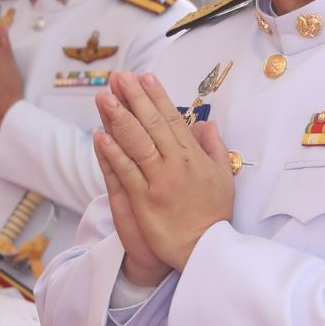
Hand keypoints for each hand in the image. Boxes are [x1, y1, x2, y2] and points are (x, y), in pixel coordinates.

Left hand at [92, 70, 235, 281]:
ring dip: (118, 118)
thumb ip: (214, 149)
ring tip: (105, 97)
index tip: (144, 78)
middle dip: (134, 98)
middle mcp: (176, 164)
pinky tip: (100, 135)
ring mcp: (159, 181)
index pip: (173, 120)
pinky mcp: (143, 200)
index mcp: (194, 157)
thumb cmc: (213, 215)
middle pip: (152, 125)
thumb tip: (208, 124)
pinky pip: (125, 171)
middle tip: (120, 77)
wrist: (204, 249)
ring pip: (136, 143)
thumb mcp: (223, 178)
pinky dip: (112, 153)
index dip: (157, 97)